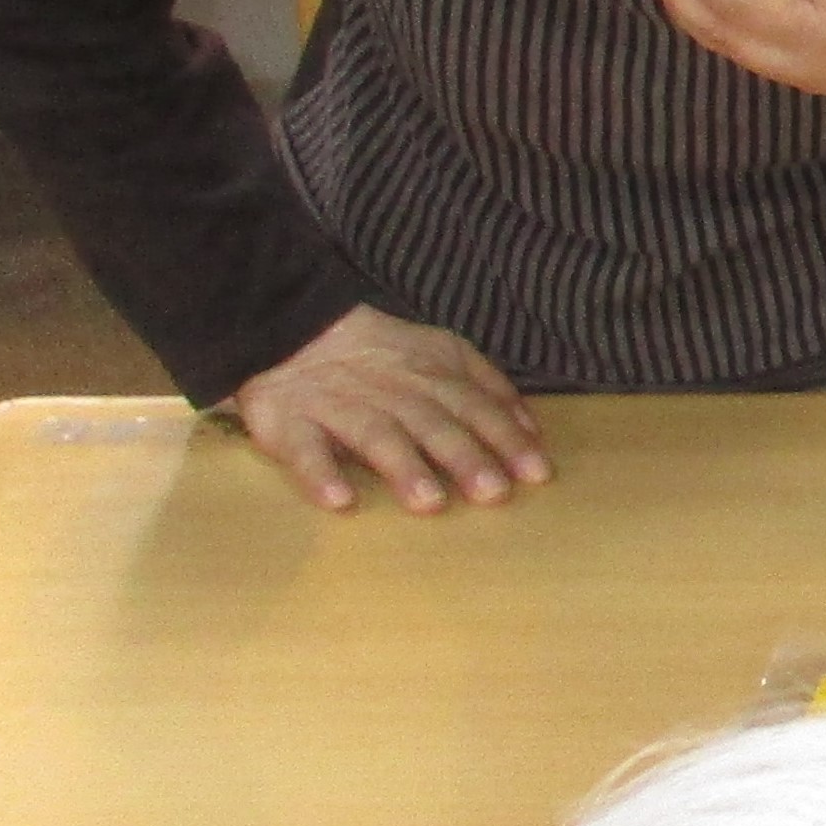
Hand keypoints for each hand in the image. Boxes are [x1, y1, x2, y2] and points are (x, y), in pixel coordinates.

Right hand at [226, 303, 550, 514]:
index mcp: (431, 375)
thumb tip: (532, 431)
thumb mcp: (442, 354)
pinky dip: (319, 473)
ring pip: (375, 435)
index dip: (506, 439)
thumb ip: (489, 387)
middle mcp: (390, 392)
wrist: (290, 324)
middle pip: (432, 424)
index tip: (535, 473)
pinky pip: (303, 448)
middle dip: (464, 456)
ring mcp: (338, 406)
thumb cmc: (380, 354)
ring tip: (429, 501)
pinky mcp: (289, 422)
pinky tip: (339, 500)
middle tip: (492, 492)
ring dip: (404, 467)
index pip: (476, 408)